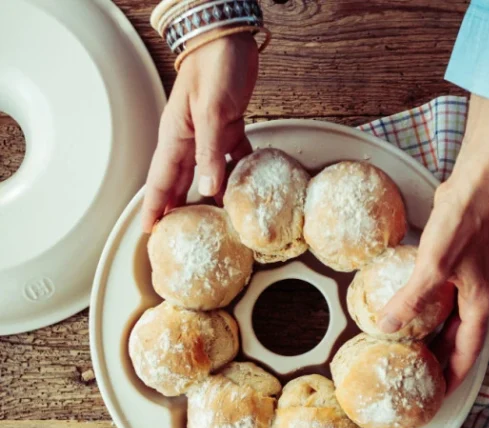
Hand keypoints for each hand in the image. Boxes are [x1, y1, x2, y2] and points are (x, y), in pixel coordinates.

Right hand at [142, 33, 258, 231]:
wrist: (230, 36)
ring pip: (204, 172)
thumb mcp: (212, 112)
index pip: (161, 180)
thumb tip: (208, 190)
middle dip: (175, 207)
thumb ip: (210, 153)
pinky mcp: (228, 127)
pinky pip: (231, 157)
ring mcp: (208, 134)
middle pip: (179, 181)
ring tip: (209, 219)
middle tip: (176, 233)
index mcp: (177, 137)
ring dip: (206, 195)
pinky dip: (235, 172)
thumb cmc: (215, 65)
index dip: (154, 206)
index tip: (149, 229)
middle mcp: (189, 139)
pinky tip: (242, 186)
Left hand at [378, 95, 488, 390]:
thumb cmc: (462, 226)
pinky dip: (426, 313)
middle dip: (439, 362)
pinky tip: (406, 314)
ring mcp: (467, 285)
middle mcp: (476, 300)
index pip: (467, 355)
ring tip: (408, 353)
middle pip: (457, 342)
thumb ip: (410, 300)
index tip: (436, 395)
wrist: (472, 189)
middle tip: (416, 378)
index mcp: (478, 306)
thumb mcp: (432, 267)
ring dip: (431, 338)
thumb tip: (385, 328)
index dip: (452, 377)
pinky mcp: (455, 270)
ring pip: (448, 322)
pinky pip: (440, 301)